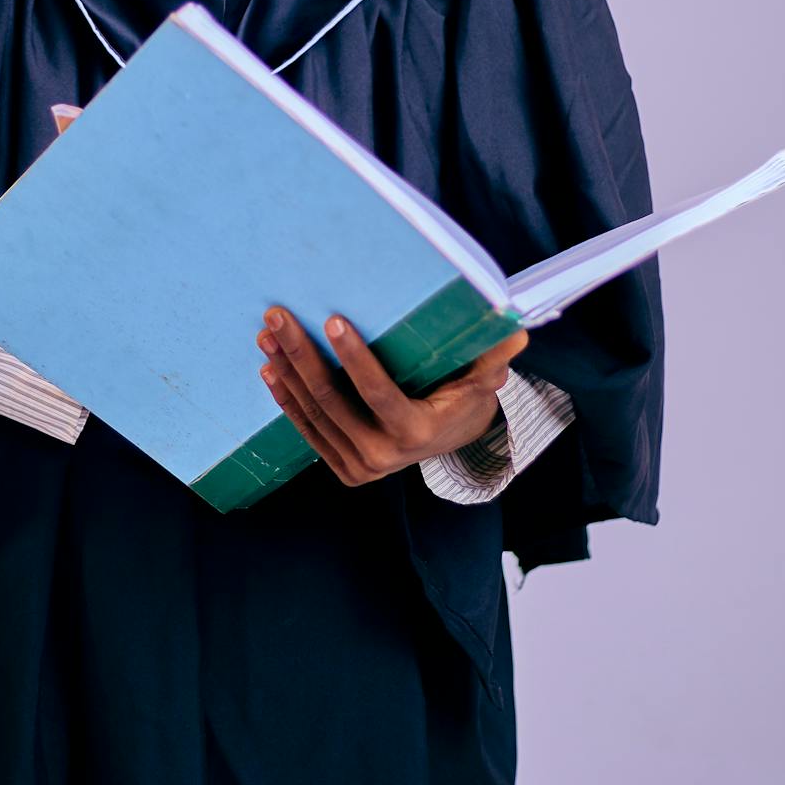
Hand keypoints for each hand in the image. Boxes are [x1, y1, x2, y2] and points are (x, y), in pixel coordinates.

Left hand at [255, 306, 531, 488]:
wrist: (447, 440)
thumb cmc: (462, 397)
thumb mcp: (481, 379)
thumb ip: (493, 356)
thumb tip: (516, 331)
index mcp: (416, 432)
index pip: (378, 392)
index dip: (354, 358)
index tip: (332, 321)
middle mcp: (384, 455)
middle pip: (334, 401)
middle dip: (301, 356)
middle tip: (278, 317)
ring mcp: (359, 466)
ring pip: (315, 413)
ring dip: (286, 372)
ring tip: (268, 334)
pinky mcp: (342, 467)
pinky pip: (308, 429)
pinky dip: (287, 398)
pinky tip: (271, 367)